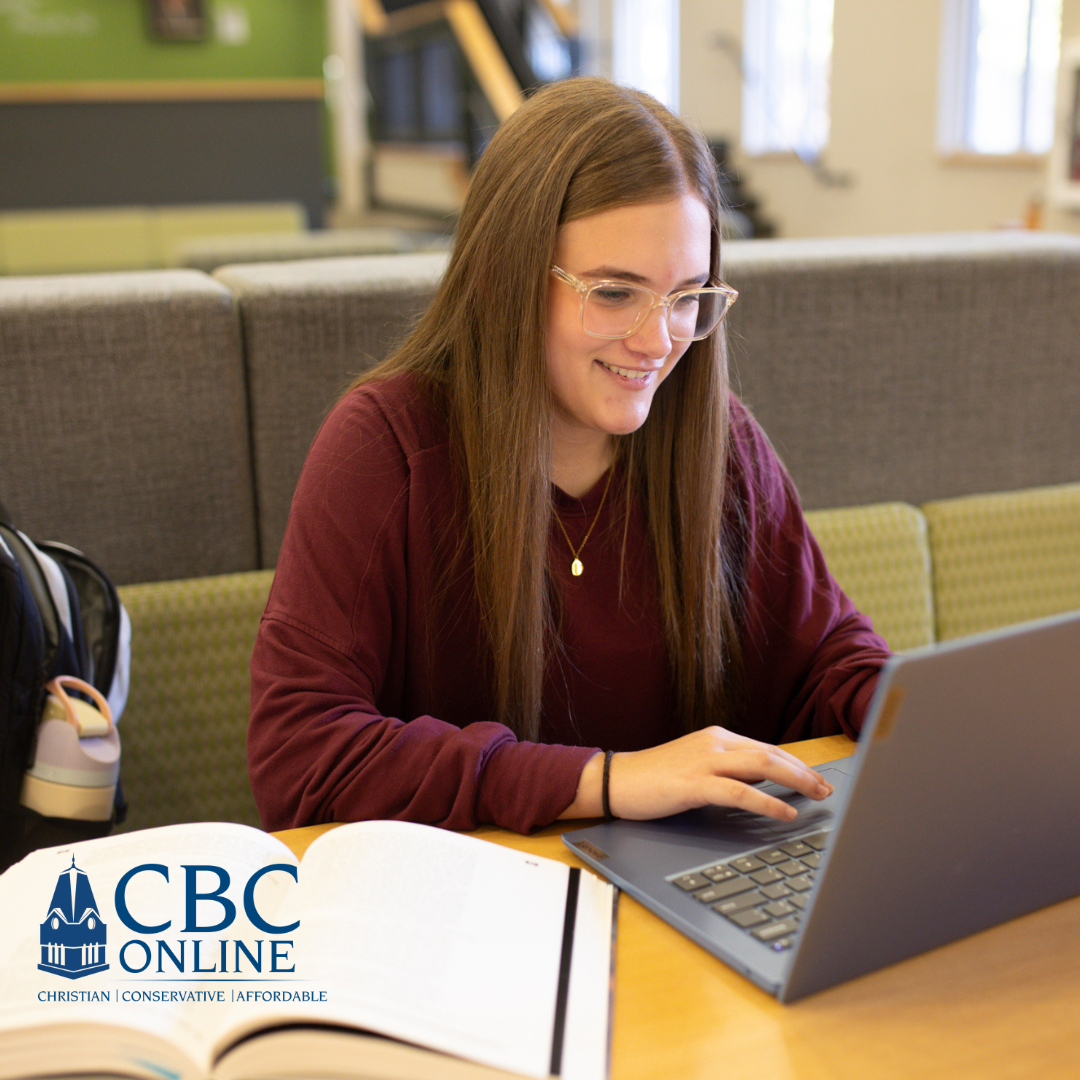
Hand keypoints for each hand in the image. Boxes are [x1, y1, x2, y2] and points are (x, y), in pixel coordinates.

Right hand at [560, 727, 833, 821]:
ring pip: (762, 767)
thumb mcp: (696, 767)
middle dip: (804, 772)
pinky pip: (739, 792)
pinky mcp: (694, 784)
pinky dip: (767, 802)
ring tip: (817, 796)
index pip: (767, 749)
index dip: (797, 764)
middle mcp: (715, 743)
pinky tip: (784, 812)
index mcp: (717, 738)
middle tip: (827, 789)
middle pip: (771, 755)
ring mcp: (705, 762)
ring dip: (795, 782)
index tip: (818, 779)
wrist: (617, 780)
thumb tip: (761, 785)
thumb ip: (727, 770)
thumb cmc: (655, 778)